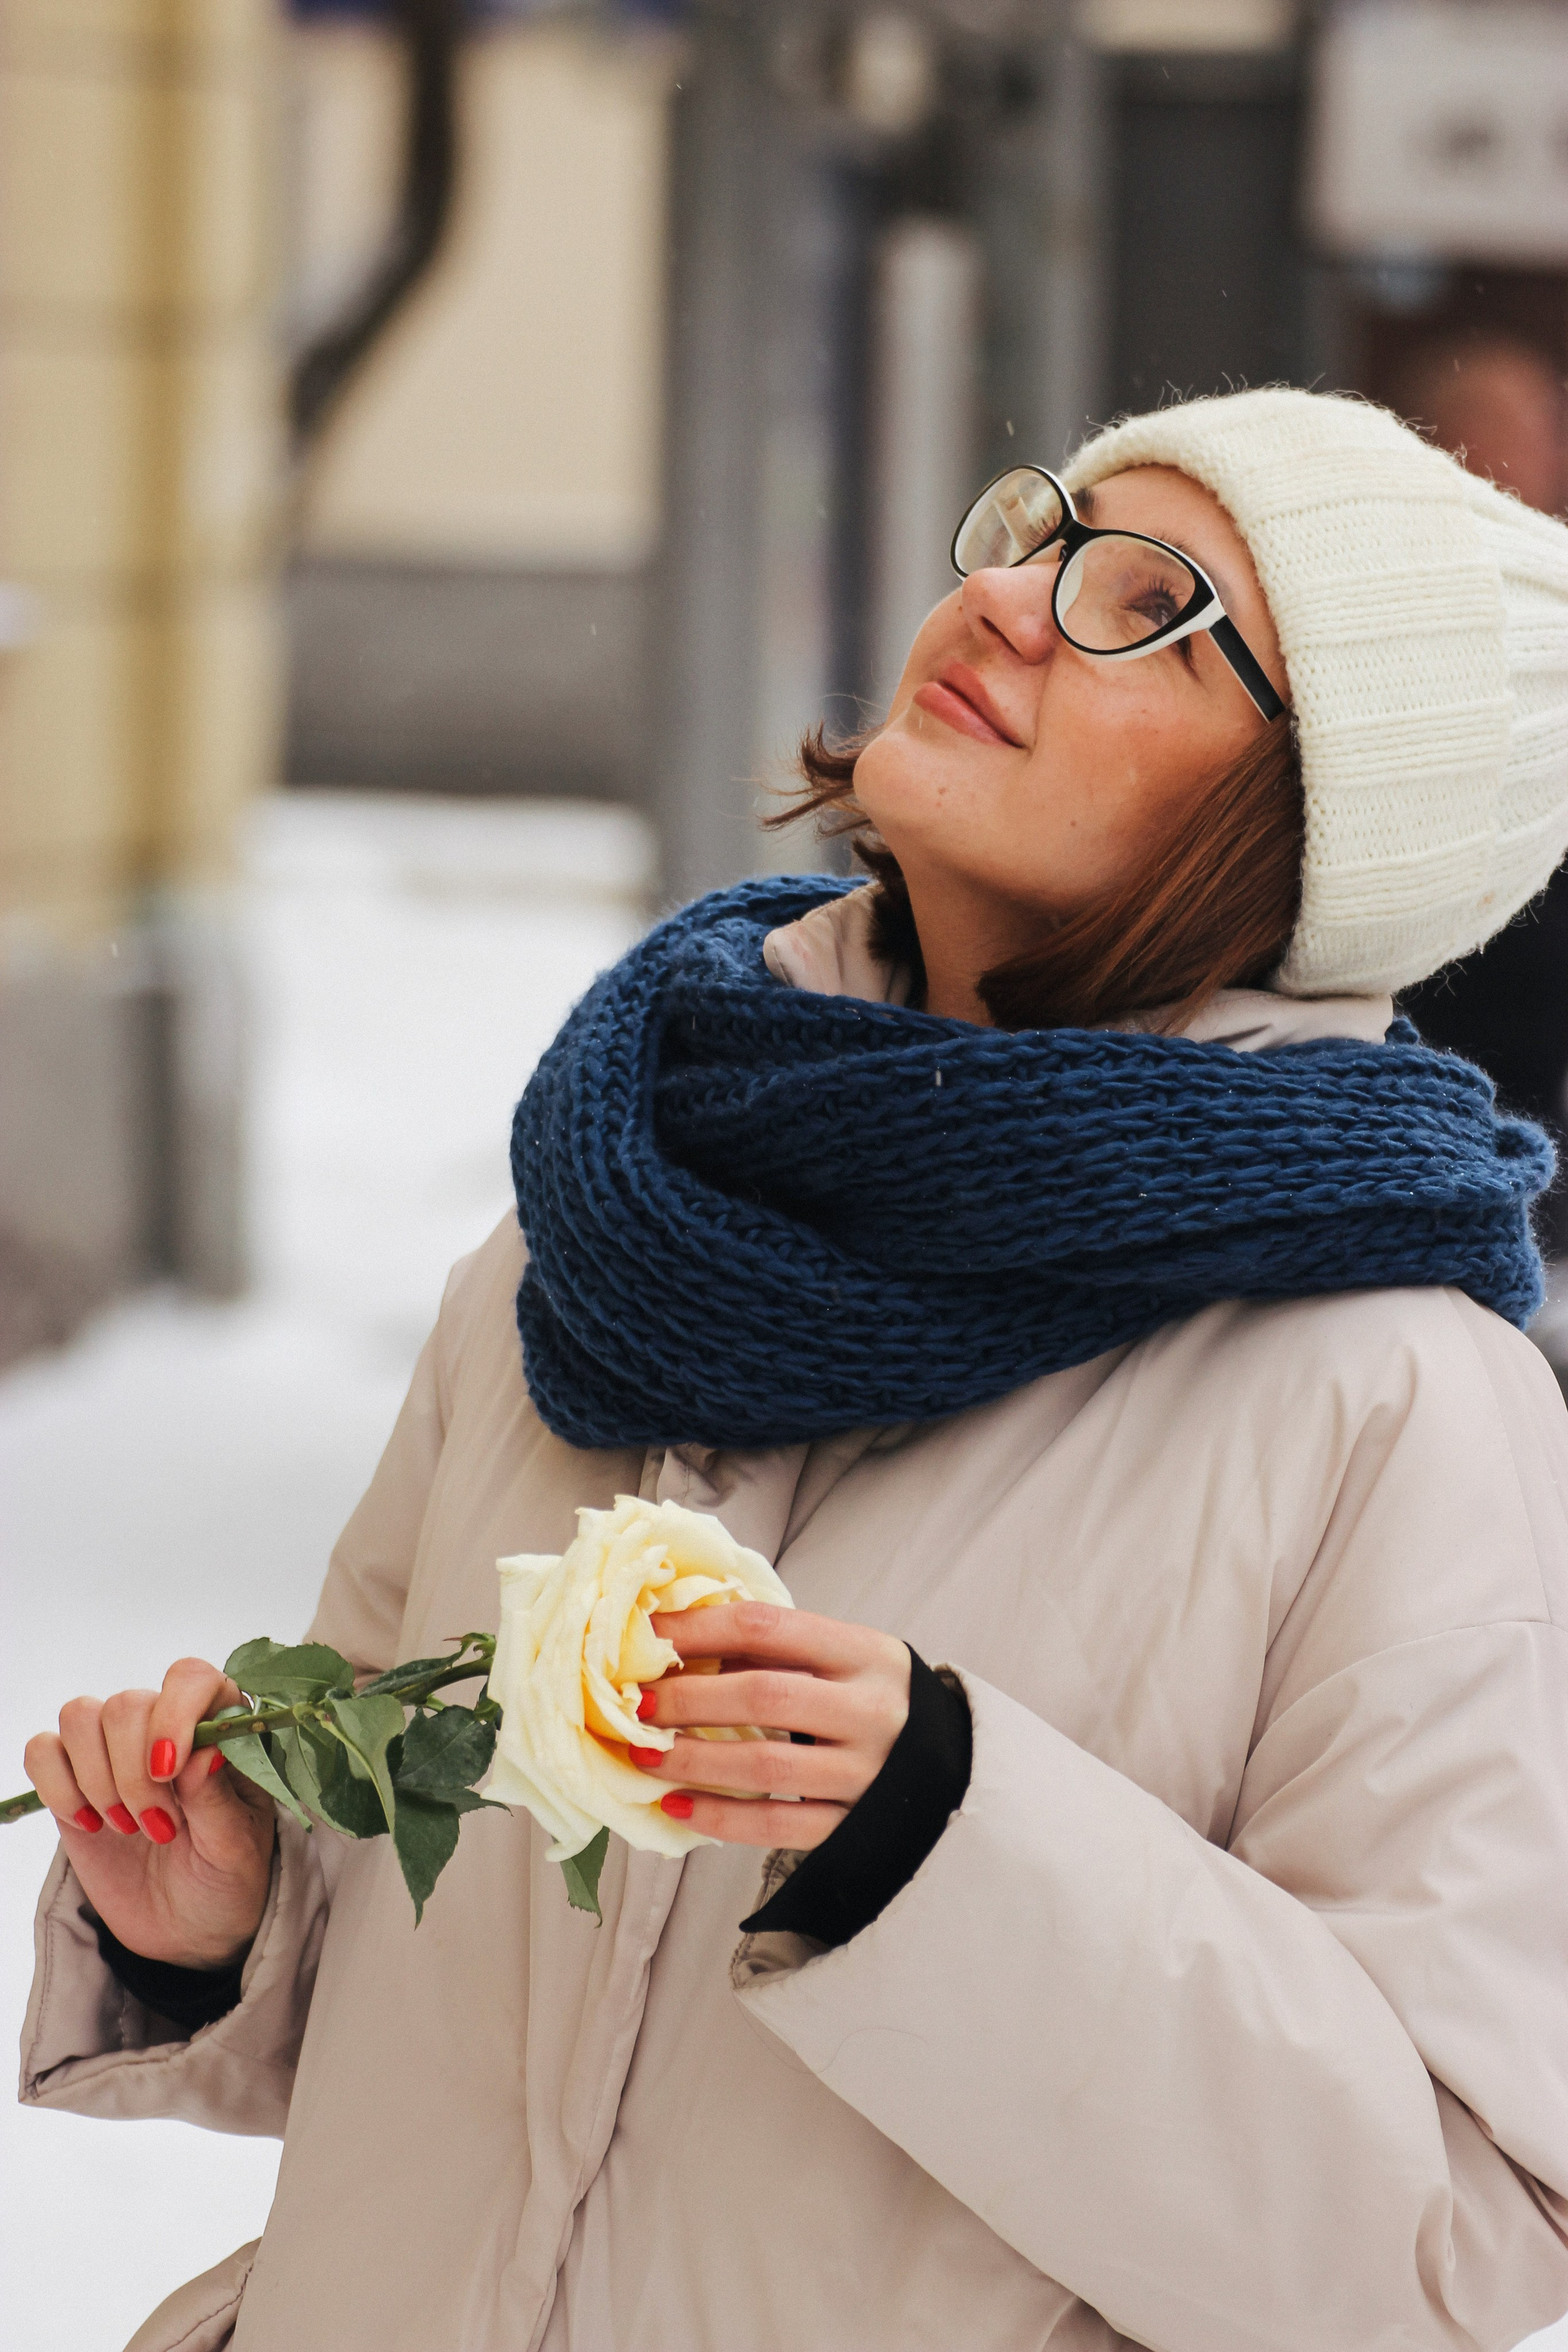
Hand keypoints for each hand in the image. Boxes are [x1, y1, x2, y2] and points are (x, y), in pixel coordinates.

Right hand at [23, 1658, 275, 1968]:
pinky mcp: (74, 1779)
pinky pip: (42, 1750)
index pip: (191, 1677)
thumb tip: (202, 1753)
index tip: (168, 1770)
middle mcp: (166, 1725)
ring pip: (80, 1715)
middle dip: (132, 1774)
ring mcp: (116, 1751)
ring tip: (127, 1827)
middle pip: (126, 1704)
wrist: (189, 1926)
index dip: (173, 1713)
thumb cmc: (227, 1878)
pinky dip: (57, 1786)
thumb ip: (219, 1799)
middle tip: (160, 1828)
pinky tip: (89, 1823)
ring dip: (97, 1778)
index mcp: (221, 1728)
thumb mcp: (237, 1848)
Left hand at [634, 1604, 910, 1849]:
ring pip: (766, 1765)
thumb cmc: (873, 1700)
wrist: (950, 1768)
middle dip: (690, 1699)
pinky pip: (777, 1825)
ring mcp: (865, 1772)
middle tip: (638, 1703)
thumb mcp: (842, 1658)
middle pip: (765, 1695)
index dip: (700, 1629)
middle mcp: (871, 1709)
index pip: (770, 1626)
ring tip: (645, 1755)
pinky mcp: (855, 1826)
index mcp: (866, 1653)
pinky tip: (676, 1806)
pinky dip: (719, 1818)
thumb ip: (774, 1649)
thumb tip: (676, 1644)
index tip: (648, 1638)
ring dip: (694, 1760)